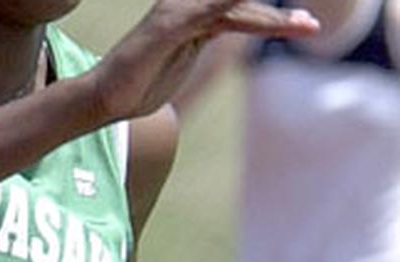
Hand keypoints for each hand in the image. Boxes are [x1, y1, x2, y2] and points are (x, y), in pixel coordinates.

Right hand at [90, 0, 318, 121]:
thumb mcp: (181, 61)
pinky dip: (234, 3)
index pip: (246, 9)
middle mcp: (188, 6)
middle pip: (244, 1)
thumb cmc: (137, 87)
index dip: (277, 18)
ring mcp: (179, 13)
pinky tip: (261, 11)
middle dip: (276, 16)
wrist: (102, 100)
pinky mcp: (171, 25)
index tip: (307, 24)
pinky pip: (213, 9)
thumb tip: (215, 41)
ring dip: (269, 15)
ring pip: (234, 2)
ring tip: (303, 23)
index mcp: (194, 15)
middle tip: (309, 23)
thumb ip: (200, 43)